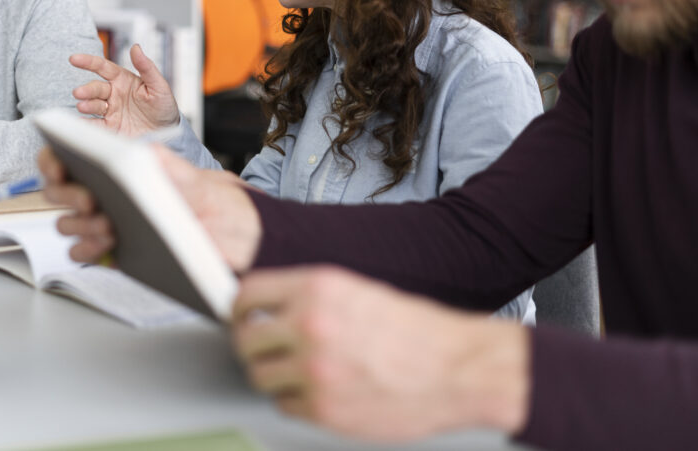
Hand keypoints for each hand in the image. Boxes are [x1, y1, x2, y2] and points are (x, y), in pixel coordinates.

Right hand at [40, 143, 262, 271]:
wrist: (234, 235)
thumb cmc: (208, 198)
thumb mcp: (190, 174)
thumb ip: (161, 162)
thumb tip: (130, 154)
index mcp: (114, 167)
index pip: (67, 159)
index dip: (53, 160)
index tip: (59, 165)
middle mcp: (104, 195)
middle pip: (60, 192)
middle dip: (68, 194)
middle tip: (89, 199)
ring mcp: (105, 224)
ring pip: (68, 224)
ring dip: (79, 224)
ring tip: (106, 224)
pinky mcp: (113, 253)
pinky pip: (85, 253)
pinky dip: (88, 249)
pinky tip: (107, 243)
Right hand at [70, 45, 179, 135]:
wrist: (168, 133)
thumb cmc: (164, 107)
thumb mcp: (159, 85)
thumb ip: (146, 67)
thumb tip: (136, 48)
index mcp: (123, 80)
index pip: (103, 67)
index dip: (88, 62)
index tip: (74, 59)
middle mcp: (114, 94)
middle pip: (96, 88)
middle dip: (86, 90)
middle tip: (79, 93)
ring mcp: (111, 111)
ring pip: (93, 105)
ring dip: (86, 104)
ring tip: (82, 106)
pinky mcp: (110, 127)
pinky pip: (95, 125)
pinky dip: (86, 124)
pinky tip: (80, 122)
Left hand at [232, 266, 530, 441]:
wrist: (458, 369)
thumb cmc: (416, 331)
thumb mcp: (358, 291)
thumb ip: (309, 298)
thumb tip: (269, 309)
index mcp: (318, 288)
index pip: (248, 294)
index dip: (239, 308)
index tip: (241, 317)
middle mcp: (310, 325)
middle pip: (245, 339)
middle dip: (251, 346)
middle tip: (262, 349)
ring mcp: (314, 369)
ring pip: (259, 376)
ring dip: (271, 375)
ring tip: (294, 372)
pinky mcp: (324, 409)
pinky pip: (284, 404)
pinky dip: (295, 400)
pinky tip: (318, 391)